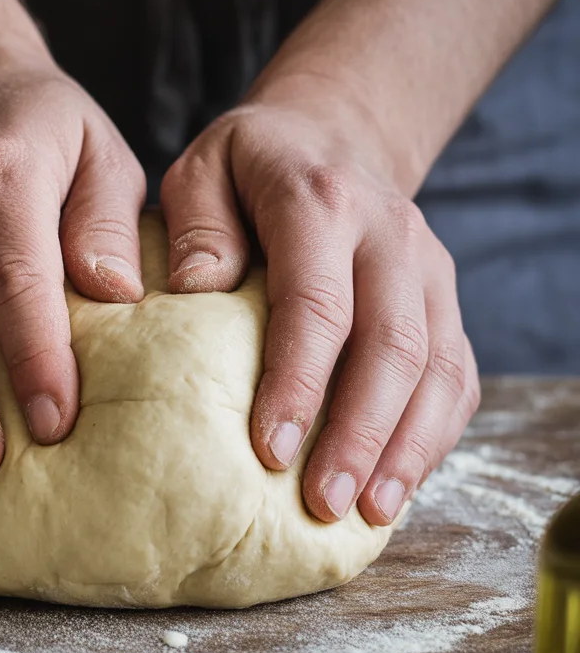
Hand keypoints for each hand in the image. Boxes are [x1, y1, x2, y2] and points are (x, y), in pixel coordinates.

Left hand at [160, 72, 479, 525]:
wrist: (332, 139)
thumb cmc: (252, 169)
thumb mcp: (203, 169)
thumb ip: (196, 223)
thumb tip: (194, 289)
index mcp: (323, 201)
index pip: (317, 302)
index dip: (298, 381)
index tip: (268, 450)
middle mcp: (392, 234)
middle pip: (392, 344)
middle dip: (359, 434)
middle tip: (323, 504)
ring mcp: (431, 270)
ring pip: (438, 368)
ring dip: (406, 447)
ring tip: (369, 513)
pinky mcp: (447, 302)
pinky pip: (457, 376)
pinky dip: (434, 435)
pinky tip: (399, 483)